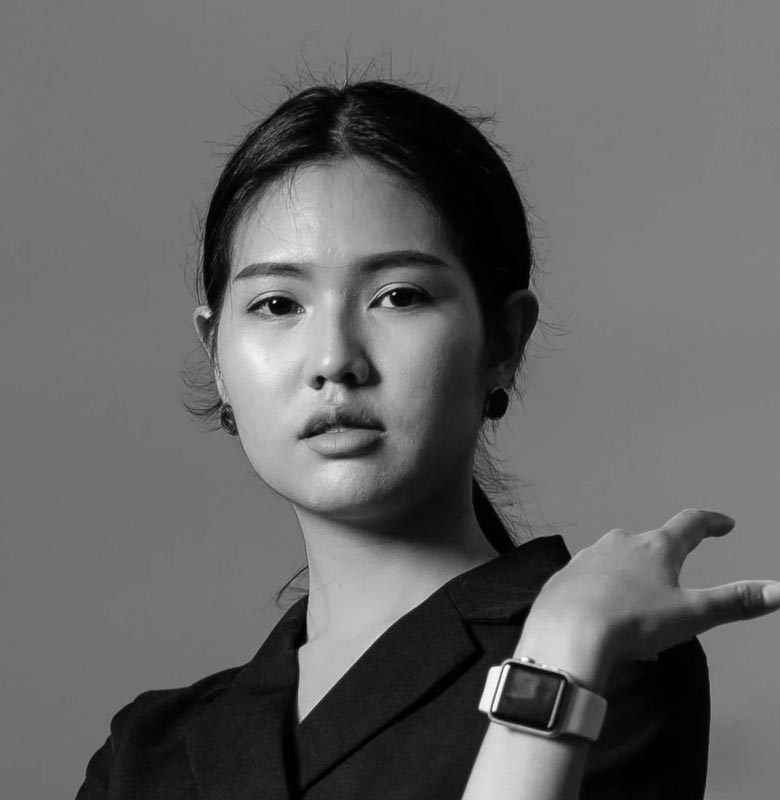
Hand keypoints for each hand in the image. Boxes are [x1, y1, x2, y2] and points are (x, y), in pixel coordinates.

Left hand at [527, 508, 779, 668]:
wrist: (566, 634)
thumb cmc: (633, 622)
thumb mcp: (691, 615)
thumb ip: (734, 602)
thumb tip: (779, 590)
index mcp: (655, 547)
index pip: (689, 524)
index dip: (710, 522)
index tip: (724, 524)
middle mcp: (619, 543)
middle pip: (649, 546)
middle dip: (663, 565)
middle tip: (672, 596)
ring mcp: (587, 558)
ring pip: (617, 565)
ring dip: (631, 584)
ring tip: (638, 618)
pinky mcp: (563, 577)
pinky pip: (590, 583)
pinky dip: (603, 596)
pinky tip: (604, 620)